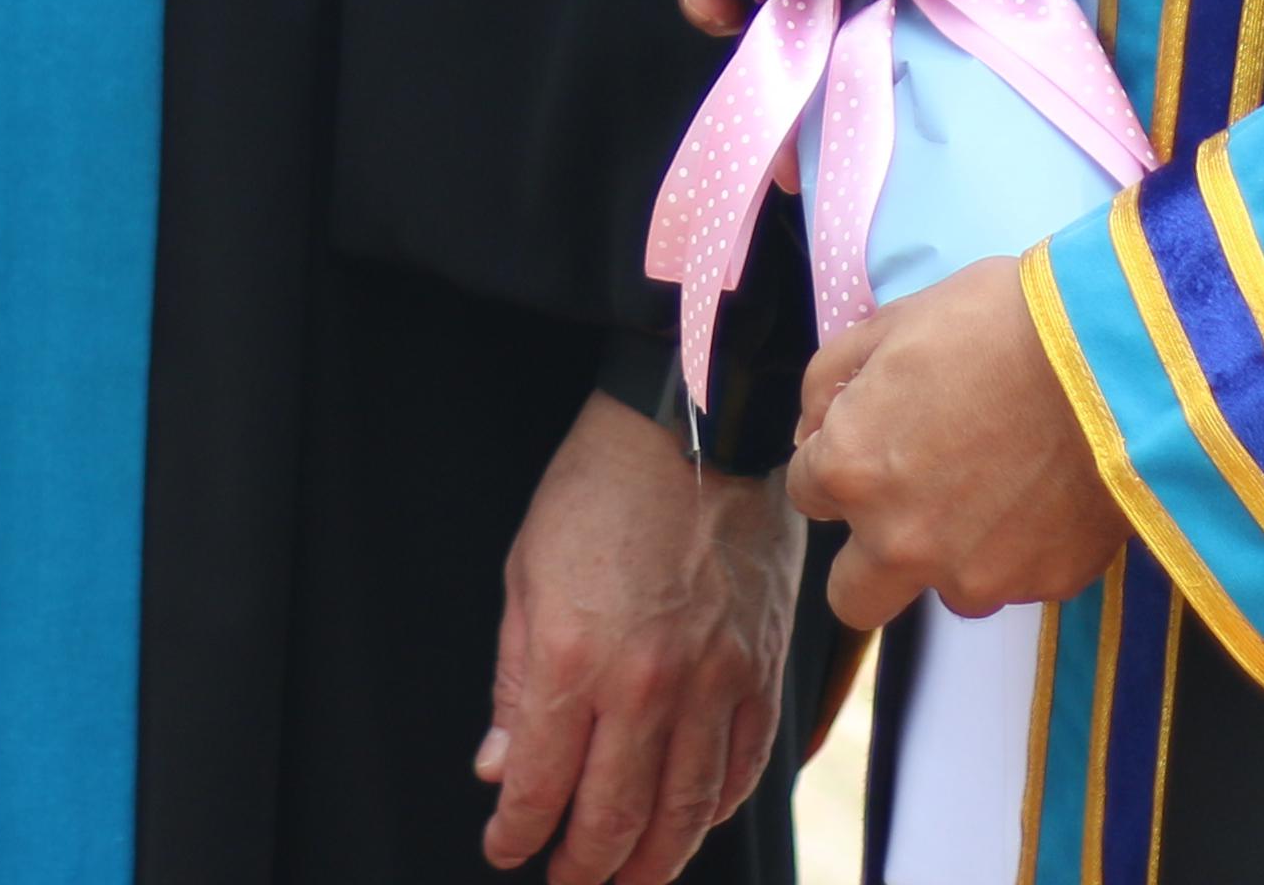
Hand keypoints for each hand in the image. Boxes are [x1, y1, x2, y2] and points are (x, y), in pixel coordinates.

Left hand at [478, 388, 799, 882]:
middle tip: (567, 880)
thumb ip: (516, 679)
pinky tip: (695, 819)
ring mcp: (716, 682)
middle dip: (585, 865)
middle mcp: (649, 685)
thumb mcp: (527, 573)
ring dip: (654, 859)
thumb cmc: (602, 485)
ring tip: (629, 876)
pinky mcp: (763, 669)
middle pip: (616, 816)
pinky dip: (718, 807)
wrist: (697, 424)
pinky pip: (745, 766)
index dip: (519, 832)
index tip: (506, 847)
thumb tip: (500, 762)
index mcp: (576, 660)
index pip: (541, 784)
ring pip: (688, 808)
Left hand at [783, 255, 1128, 628]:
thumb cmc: (1000, 324)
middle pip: (853, 595)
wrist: (1117, 358)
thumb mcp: (895, 321)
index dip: (836, 457)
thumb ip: (832, 378)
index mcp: (851, 470)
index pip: (807, 491)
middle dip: (869, 555)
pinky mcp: (1045, 584)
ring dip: (955, 551)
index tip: (873, 436)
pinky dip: (1025, 546)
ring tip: (1002, 483)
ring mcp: (976, 573)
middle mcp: (901, 541)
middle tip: (911, 502)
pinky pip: (1019, 578)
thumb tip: (815, 424)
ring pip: (945, 589)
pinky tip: (1050, 488)